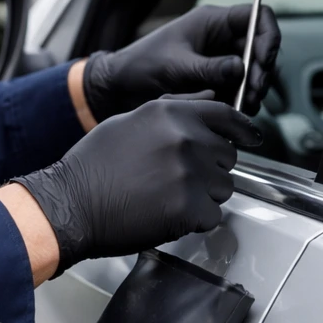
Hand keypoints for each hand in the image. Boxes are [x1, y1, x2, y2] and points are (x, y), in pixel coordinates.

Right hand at [14, 94, 261, 274]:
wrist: (70, 203)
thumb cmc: (94, 165)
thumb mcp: (130, 120)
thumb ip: (173, 110)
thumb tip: (208, 101)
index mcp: (172, 114)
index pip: (227, 116)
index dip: (243, 130)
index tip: (252, 138)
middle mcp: (186, 139)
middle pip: (228, 157)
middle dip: (212, 169)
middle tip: (179, 179)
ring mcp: (190, 175)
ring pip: (224, 188)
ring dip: (204, 196)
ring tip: (167, 197)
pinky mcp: (189, 209)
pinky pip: (211, 216)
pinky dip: (195, 221)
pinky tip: (167, 215)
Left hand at [82, 4, 280, 120]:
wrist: (120, 88)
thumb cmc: (142, 65)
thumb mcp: (175, 65)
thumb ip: (209, 67)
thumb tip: (241, 69)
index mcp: (213, 21)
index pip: (257, 16)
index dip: (268, 36)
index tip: (264, 61)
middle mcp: (222, 39)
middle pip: (261, 48)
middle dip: (262, 71)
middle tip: (252, 94)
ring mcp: (221, 61)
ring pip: (253, 72)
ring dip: (253, 90)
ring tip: (244, 106)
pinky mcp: (218, 82)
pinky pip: (240, 90)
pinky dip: (241, 101)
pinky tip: (234, 112)